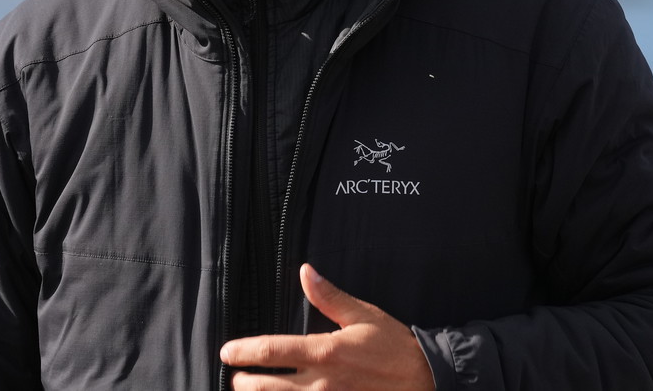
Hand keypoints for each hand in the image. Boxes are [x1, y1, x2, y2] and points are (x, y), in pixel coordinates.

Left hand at [220, 264, 435, 390]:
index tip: (227, 352)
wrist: (424, 381)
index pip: (270, 351)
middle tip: (236, 377)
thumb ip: (328, 297)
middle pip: (265, 387)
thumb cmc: (393, 348)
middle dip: (244, 383)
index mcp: (324, 351)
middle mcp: (320, 382)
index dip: (242, 351)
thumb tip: (305, 272)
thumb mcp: (362, 316)